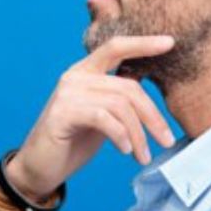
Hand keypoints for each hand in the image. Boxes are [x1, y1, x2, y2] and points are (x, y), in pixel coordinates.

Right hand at [4, 35, 178, 201]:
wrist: (40, 167)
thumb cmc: (73, 141)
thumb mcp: (102, 115)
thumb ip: (119, 99)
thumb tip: (150, 90)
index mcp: (85, 71)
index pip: (116, 48)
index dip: (143, 44)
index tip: (170, 43)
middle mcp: (75, 76)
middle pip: (128, 86)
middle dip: (153, 115)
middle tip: (167, 140)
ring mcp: (67, 93)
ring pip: (120, 104)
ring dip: (139, 134)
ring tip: (143, 156)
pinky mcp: (62, 113)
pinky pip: (103, 118)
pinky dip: (120, 135)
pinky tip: (125, 151)